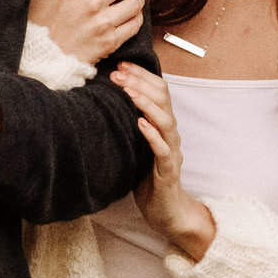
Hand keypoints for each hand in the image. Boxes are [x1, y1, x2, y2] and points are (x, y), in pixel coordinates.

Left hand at [111, 63, 215, 261]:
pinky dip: (152, 135)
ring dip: (146, 103)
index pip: (158, 91)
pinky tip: (140, 124)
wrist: (167, 212)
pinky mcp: (169, 171)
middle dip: (140, 83)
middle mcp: (171, 134)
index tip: (120, 65)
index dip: (141, 76)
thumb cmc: (149, 178)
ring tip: (128, 91)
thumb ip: (129, 126)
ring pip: (165, 120)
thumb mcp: (137, 146)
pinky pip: (163, 150)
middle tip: (118, 72)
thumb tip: (105, 104)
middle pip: (162, 99)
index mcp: (163, 126)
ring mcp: (171, 151)